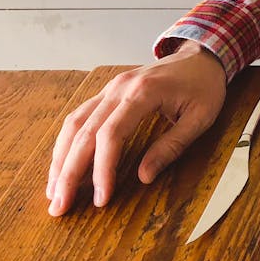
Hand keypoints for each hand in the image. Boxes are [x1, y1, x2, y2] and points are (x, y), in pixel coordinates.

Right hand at [46, 40, 226, 215]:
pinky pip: (80, 117)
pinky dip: (68, 142)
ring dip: (61, 158)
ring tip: (54, 191)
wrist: (202, 55)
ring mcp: (111, 87)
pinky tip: (63, 164)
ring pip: (75, 123)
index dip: (102, 168)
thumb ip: (172, 146)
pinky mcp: (108, 92)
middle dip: (69, 171)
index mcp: (144, 91)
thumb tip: (143, 177)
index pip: (111, 134)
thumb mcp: (201, 117)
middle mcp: (119, 87)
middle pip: (84, 131)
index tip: (101, 199)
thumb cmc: (205, 86)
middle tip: (59, 206)